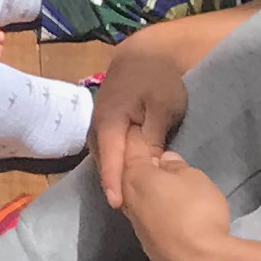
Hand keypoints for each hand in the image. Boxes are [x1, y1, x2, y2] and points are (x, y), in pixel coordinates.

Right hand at [89, 32, 189, 204]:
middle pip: (103, 160)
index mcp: (109, 121)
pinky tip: (128, 172)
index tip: (117, 205)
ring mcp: (100, 122)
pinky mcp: (107, 121)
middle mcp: (98, 124)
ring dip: (114, 173)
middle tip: (129, 209)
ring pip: (104, 155)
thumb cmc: (158, 78)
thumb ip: (151, 139)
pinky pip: (108, 147)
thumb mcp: (162, 107)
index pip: (110, 158)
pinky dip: (115, 161)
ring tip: (129, 196)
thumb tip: (146, 167)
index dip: (113, 182)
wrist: (147, 52)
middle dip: (113, 183)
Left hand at [115, 146, 246, 260]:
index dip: (138, 135)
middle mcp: (127, 200)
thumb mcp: (194, 178)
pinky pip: (148, 219)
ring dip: (145, 189)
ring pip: (136, 199)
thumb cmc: (196, 211)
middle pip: (129, 175)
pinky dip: (153, 210)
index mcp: (134, 176)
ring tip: (162, 182)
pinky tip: (164, 210)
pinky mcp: (148, 246)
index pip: (132, 147)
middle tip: (152, 153)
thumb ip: (177, 166)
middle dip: (138, 163)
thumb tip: (165, 160)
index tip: (142, 126)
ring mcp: (136, 225)